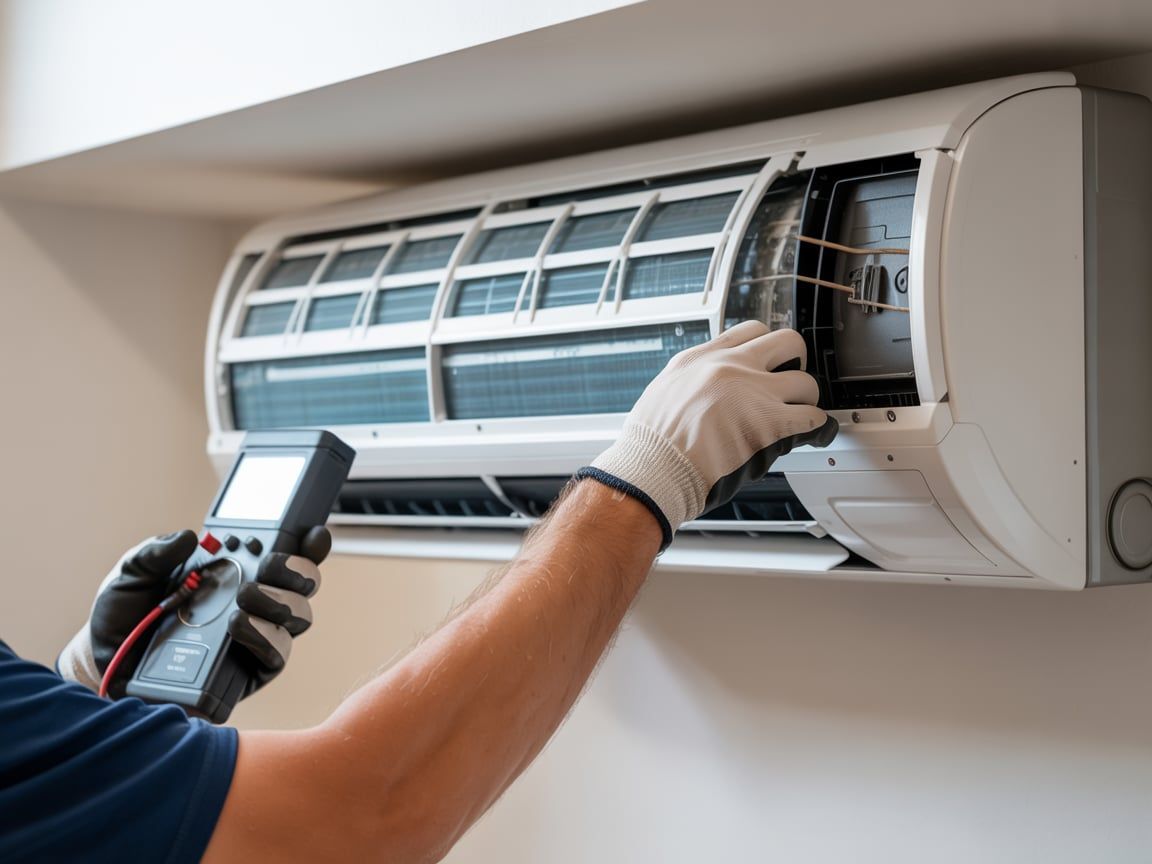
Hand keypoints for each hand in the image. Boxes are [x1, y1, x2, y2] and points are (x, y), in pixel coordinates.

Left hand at [57, 527, 329, 700]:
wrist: (106, 665)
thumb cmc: (125, 618)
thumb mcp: (132, 573)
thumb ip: (156, 550)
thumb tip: (189, 536)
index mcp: (235, 570)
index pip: (286, 551)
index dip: (308, 540)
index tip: (310, 531)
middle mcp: (255, 602)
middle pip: (305, 582)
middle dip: (297, 569)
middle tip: (269, 564)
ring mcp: (256, 636)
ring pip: (299, 616)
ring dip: (279, 600)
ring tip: (246, 596)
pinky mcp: (250, 670)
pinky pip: (277, 655)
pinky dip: (264, 636)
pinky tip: (239, 625)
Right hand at [577, 321, 836, 547]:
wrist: (653, 470)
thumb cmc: (650, 445)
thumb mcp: (663, 392)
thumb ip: (691, 382)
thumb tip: (704, 388)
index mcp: (700, 358)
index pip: (750, 331)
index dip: (766, 347)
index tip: (770, 360)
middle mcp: (730, 367)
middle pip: (787, 342)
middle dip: (795, 362)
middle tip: (790, 382)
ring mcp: (753, 392)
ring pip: (806, 382)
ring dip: (806, 400)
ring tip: (799, 415)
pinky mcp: (770, 423)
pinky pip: (813, 418)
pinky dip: (817, 428)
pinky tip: (815, 433)